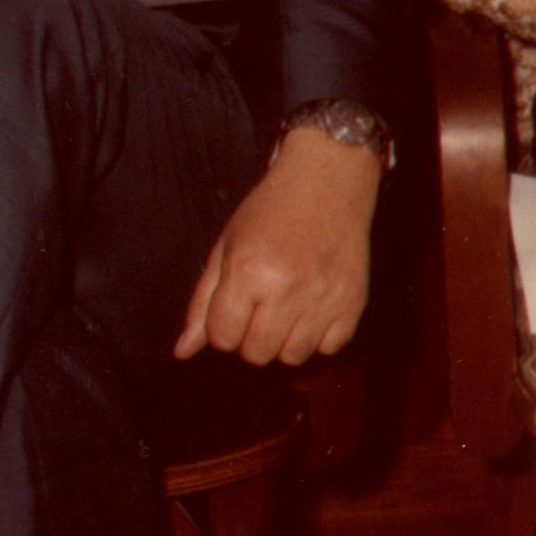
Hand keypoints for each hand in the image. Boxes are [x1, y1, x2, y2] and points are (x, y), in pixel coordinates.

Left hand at [175, 125, 381, 366]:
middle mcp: (286, 290)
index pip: (222, 339)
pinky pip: (329, 348)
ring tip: (288, 306)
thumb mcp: (227, 245)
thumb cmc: (271, 209)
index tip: (234, 306)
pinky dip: (320, 335)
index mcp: (247, 272)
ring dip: (285, 339)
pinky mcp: (353, 302)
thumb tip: (182, 352)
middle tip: (261, 305)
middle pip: (257, 354)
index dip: (223, 327)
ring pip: (293, 357)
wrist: (329, 178)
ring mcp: (324, 298)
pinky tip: (315, 305)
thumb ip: (202, 301)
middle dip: (251, 336)